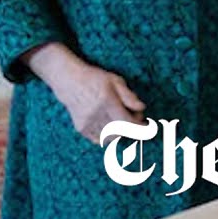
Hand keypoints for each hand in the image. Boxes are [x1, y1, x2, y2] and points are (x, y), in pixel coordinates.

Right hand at [25, 42, 144, 143]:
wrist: (69, 81)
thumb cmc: (95, 79)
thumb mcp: (116, 81)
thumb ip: (129, 96)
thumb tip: (142, 108)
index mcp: (106, 101)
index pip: (127, 122)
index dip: (140, 126)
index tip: (148, 125)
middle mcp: (95, 114)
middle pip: (121, 131)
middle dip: (132, 128)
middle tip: (135, 117)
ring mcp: (87, 123)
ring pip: (111, 137)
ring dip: (121, 132)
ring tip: (122, 119)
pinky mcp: (81, 128)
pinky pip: (99, 139)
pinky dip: (109, 136)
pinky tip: (111, 125)